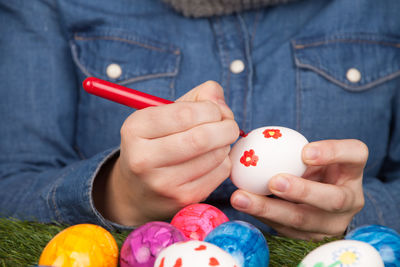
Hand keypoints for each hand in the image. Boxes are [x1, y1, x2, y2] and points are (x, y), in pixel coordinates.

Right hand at [94, 81, 238, 225]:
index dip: (211, 109)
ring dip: (225, 144)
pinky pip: (220, 173)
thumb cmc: (157, 142)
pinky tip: (211, 160)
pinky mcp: (182, 199)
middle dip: (226, 127)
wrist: (138, 191)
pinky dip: (223, 161)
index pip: (185, 113)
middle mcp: (143, 158)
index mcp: (135, 129)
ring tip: (216, 142)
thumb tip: (222, 103)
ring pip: (215, 155)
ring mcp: (162, 183)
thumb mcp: (164, 114)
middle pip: (202, 138)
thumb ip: (196, 98)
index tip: (215, 111)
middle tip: (228, 125)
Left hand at [231, 139, 366, 239]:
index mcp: (352, 169)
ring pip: (303, 220)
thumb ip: (292, 150)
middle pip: (333, 198)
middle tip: (273, 181)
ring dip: (268, 209)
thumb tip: (251, 144)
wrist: (314, 195)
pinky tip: (243, 206)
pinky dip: (262, 216)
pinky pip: (286, 229)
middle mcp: (351, 199)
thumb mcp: (307, 154)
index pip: (354, 154)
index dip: (332, 152)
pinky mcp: (313, 237)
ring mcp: (334, 223)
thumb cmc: (307, 166)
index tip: (305, 151)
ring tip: (241, 198)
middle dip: (302, 191)